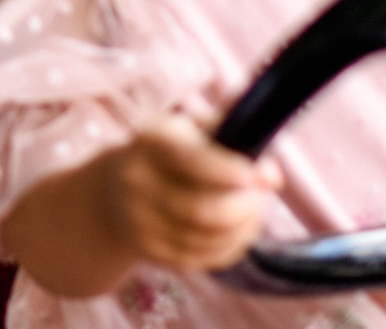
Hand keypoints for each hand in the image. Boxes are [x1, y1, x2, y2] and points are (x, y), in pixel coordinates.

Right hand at [98, 116, 282, 272]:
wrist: (114, 190)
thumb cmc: (170, 152)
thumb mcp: (193, 127)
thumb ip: (236, 135)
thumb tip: (272, 176)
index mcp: (150, 141)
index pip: (190, 161)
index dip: (227, 171)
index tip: (257, 176)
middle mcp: (137, 182)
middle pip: (204, 211)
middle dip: (246, 207)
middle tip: (262, 195)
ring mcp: (140, 221)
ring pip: (209, 239)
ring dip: (245, 227)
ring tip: (253, 209)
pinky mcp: (151, 252)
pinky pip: (205, 258)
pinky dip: (232, 246)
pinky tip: (237, 229)